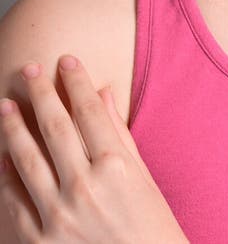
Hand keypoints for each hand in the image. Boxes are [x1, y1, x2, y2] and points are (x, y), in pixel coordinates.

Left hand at [0, 55, 188, 242]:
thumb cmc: (152, 232)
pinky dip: (7, 177)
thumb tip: (103, 95)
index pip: (89, 111)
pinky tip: (3, 156)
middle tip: (29, 69)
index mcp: (117, 169)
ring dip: (13, 128)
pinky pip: (15, 203)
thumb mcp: (145, 181)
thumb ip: (120, 136)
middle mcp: (86, 188)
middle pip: (55, 127)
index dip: (76, 81)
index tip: (67, 60)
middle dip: (41, 92)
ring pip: (27, 159)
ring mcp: (58, 218)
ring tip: (5, 104)